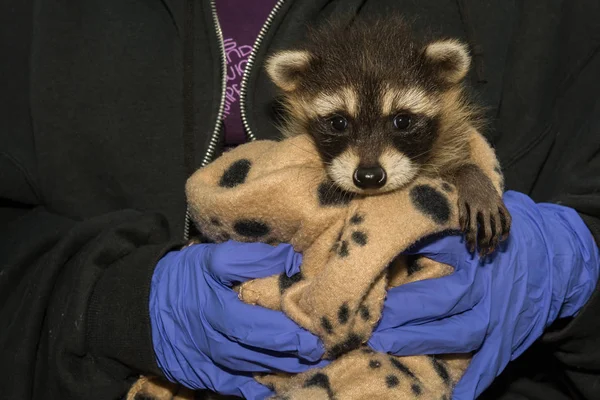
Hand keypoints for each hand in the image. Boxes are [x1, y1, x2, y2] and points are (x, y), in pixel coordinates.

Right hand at [149, 241, 326, 398]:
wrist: (142, 304)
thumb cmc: (183, 277)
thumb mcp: (212, 258)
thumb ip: (251, 258)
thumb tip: (290, 259)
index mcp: (215, 310)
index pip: (257, 326)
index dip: (287, 333)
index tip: (315, 333)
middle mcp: (211, 341)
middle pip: (257, 353)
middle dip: (292, 354)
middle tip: (321, 352)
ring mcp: (204, 362)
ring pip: (248, 371)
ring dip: (280, 371)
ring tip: (309, 366)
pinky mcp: (198, 375)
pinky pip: (230, 387)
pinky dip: (253, 390)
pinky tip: (275, 389)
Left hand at [368, 191, 599, 398]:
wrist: (552, 258)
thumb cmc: (501, 242)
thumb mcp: (470, 234)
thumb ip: (437, 240)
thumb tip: (399, 243)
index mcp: (476, 267)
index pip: (434, 280)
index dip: (404, 291)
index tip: (372, 296)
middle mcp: (486, 295)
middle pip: (440, 307)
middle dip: (403, 316)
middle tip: (370, 323)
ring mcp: (498, 321)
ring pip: (458, 336)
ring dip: (421, 342)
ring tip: (386, 344)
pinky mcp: (508, 340)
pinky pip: (490, 364)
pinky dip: (472, 381)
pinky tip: (452, 396)